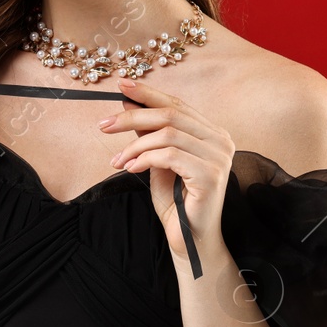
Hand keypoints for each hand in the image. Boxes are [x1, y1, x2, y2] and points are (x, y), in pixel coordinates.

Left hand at [99, 77, 233, 263]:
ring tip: (118, 161)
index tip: (121, 86)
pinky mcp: (210, 174)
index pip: (178, 104)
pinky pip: (169, 155)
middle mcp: (221, 141)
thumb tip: (129, 105)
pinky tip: (131, 168)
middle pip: (171, 114)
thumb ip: (149, 134)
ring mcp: (219, 157)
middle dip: (133, 116)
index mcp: (212, 134)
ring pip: (167, 134)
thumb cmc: (176, 203)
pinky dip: (144, 159)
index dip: (148, 93)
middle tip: (104, 124)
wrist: (190, 240)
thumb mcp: (158, 162)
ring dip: (134, 145)